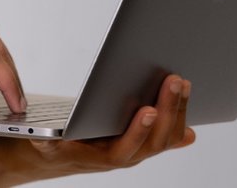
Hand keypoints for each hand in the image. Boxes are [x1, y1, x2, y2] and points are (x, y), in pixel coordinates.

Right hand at [15, 73, 195, 178]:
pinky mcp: (146, 141)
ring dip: (178, 111)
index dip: (139, 132)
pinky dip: (183, 129)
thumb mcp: (45, 141)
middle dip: (167, 110)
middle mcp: (125, 156)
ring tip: (183, 83)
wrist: (60, 154)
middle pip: (155, 140)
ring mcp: (139, 149)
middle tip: (174, 80)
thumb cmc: (55, 144)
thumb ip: (47, 141)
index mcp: (101, 157)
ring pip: (166, 137)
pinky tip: (194, 123)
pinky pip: (169, 138)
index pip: (125, 148)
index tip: (148, 111)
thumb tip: (43, 139)